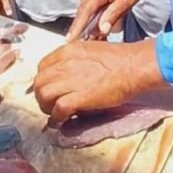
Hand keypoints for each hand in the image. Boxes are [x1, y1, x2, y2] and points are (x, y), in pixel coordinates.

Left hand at [33, 39, 164, 123]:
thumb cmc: (119, 59)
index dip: (44, 81)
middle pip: (39, 82)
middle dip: (42, 96)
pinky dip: (57, 117)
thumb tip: (66, 76)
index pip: (42, 67)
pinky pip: (58, 109)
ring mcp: (70, 80)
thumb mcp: (89, 51)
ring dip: (46, 107)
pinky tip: (62, 121)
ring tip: (55, 113)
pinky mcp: (79, 96)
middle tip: (50, 104)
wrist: (134, 67)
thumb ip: (73, 61)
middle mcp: (65, 64)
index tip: (50, 89)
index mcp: (67, 51)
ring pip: (44, 95)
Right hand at [65, 0, 153, 39]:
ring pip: (86, 8)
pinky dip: (91, 14)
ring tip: (88, 38)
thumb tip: (102, 29)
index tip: (69, 40)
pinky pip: (91, 3)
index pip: (85, 12)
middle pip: (82, 11)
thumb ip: (114, 14)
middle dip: (79, 28)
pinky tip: (95, 25)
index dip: (77, 27)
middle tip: (78, 45)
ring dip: (86, 22)